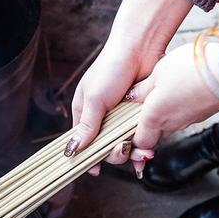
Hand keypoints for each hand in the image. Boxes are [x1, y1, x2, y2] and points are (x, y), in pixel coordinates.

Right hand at [66, 0, 192, 175]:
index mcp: (85, 112)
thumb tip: (72, 149)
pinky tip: (147, 152)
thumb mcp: (95, 98)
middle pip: (105, 147)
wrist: (141, 48)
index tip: (94, 169)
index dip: (88, 156)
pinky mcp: (139, 115)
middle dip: (115, 153)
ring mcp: (122, 117)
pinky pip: (140, 136)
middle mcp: (102, 117)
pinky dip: (143, 146)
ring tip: (141, 151)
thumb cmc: (111, 68)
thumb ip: (86, 125)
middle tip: (124, 149)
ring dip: (132, 151)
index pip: (82, 142)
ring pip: (124, 144)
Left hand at [105, 41, 218, 174]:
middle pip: (152, 138)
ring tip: (157, 103)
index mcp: (154, 117)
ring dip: (161, 120)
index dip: (131, 140)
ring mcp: (188, 121)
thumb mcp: (158, 72)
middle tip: (138, 118)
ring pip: (168, 128)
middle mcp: (171, 124)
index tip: (124, 131)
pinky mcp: (201, 115)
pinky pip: (182, 119)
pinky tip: (176, 97)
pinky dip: (176, 112)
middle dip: (144, 132)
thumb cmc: (191, 69)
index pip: (138, 142)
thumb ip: (142, 88)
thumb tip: (132, 96)